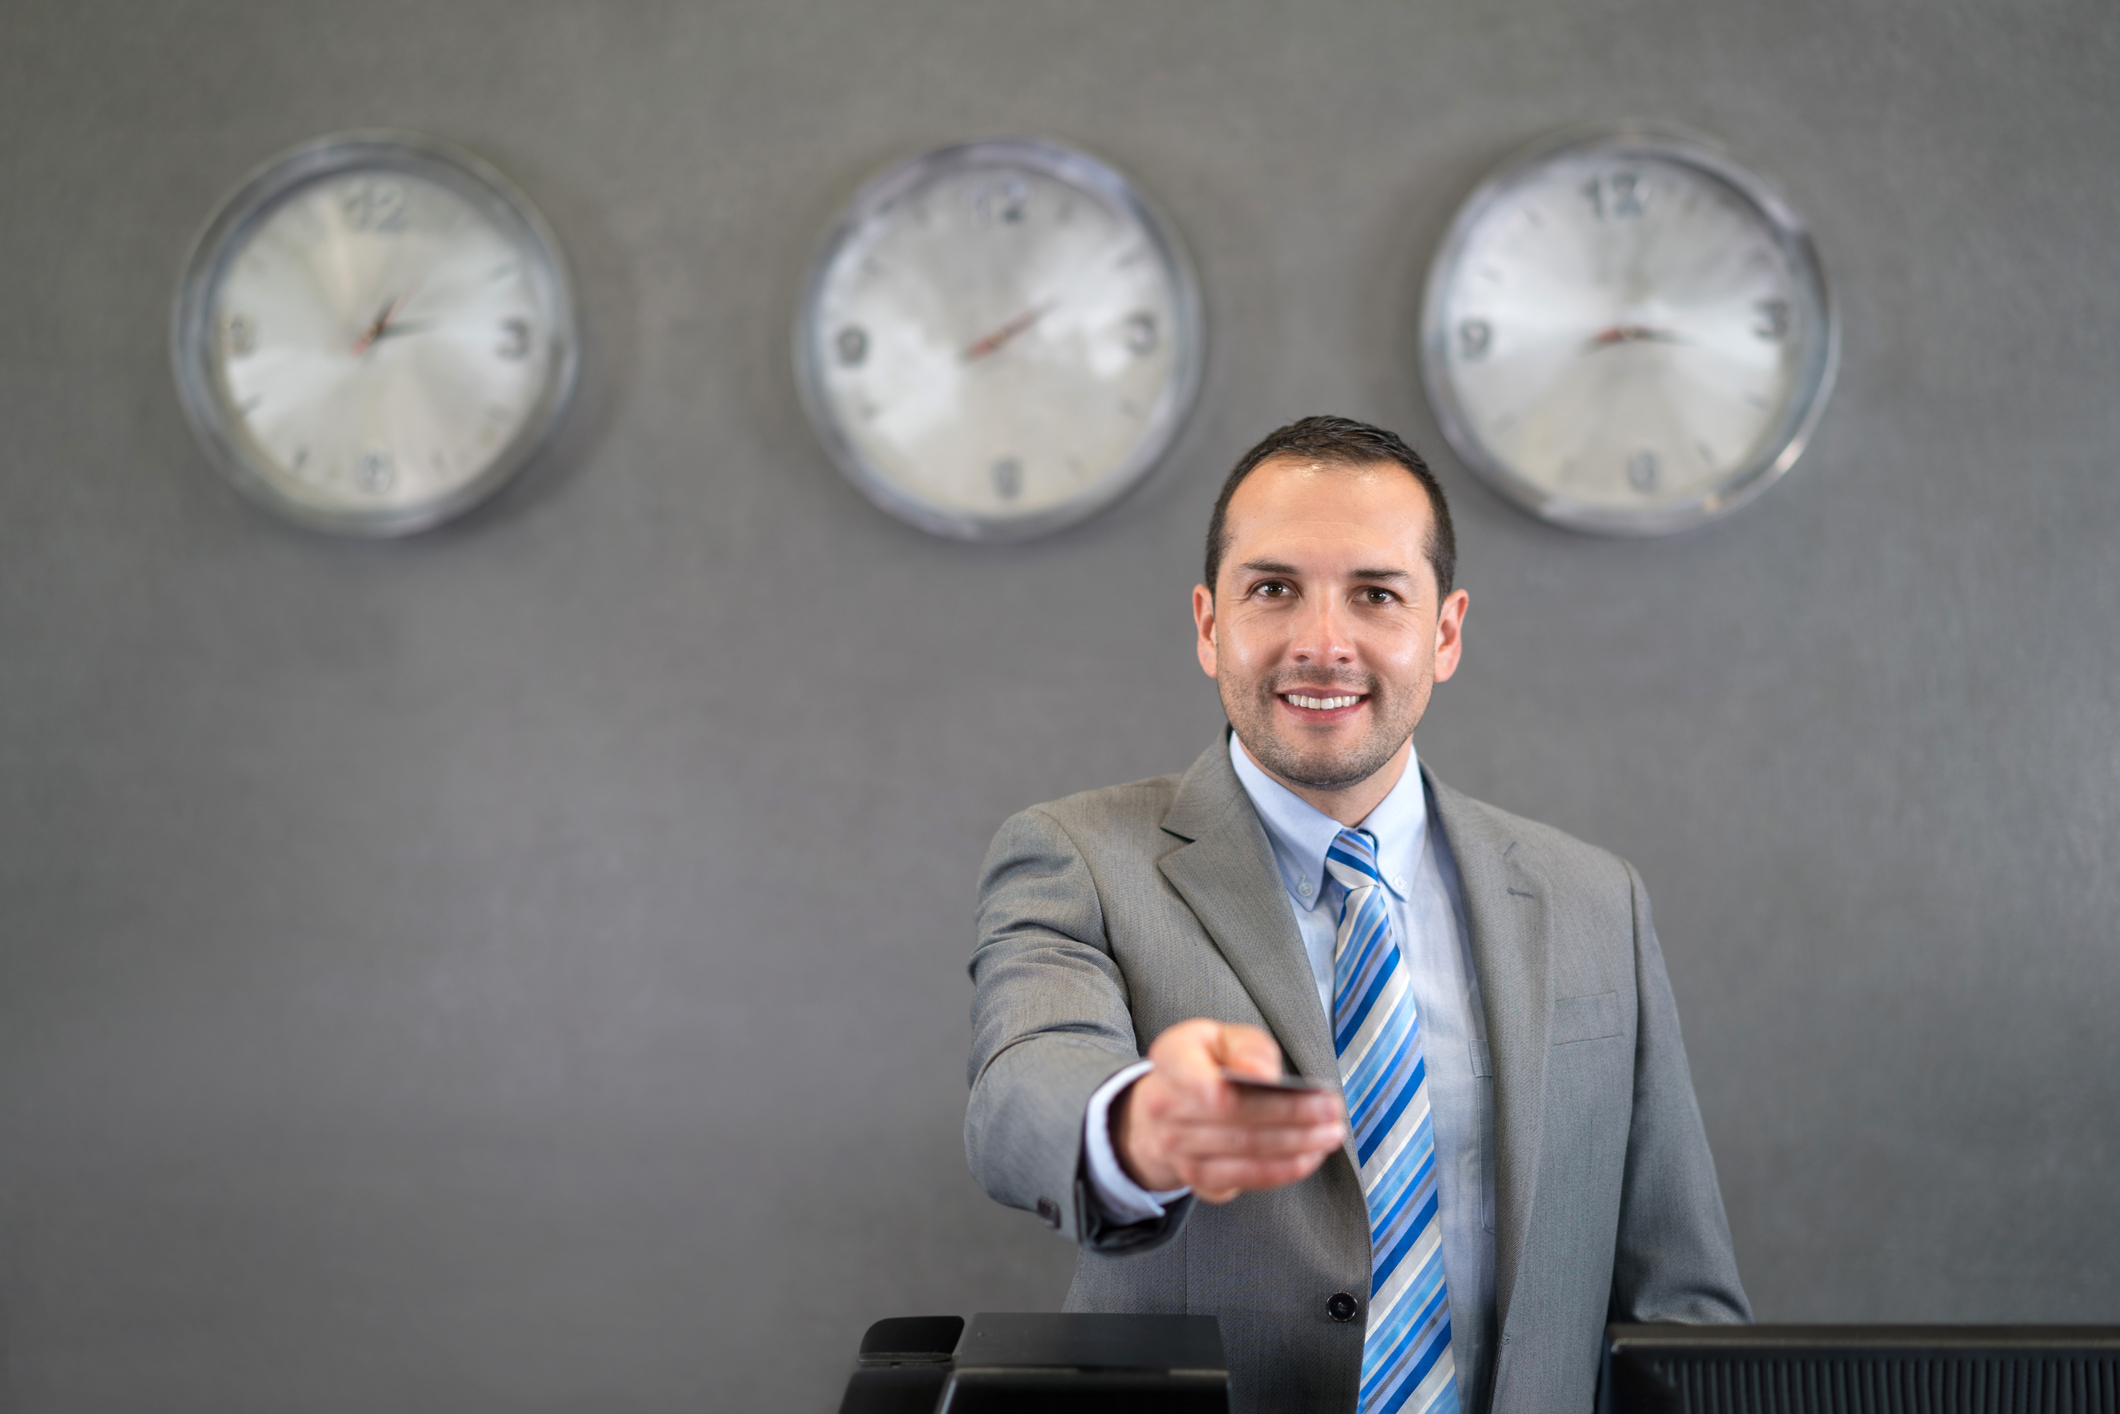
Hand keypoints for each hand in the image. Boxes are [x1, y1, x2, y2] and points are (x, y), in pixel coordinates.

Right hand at [1112, 1019, 1346, 1203]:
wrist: (1165, 1107)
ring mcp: (1177, 1149)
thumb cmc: (1203, 1064)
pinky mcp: (1197, 1179)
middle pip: (1235, 1119)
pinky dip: (1281, 1171)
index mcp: (1171, 1061)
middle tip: (1331, 1111)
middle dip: (1292, 1116)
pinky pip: (1243, 1180)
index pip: (1205, 1083)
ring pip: (1243, 1153)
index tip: (1292, 1088)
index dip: (1248, 1093)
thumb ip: (1246, 1046)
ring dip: (1294, 1146)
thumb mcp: (1221, 1037)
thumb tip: (1262, 1073)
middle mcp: (1164, 1108)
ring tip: (1330, 1134)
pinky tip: (1308, 1157)